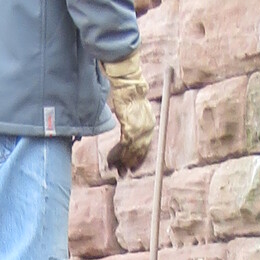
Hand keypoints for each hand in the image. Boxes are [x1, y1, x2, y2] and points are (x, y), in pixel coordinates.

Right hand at [102, 54, 155, 173]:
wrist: (129, 85)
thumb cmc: (130, 94)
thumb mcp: (136, 110)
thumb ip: (135, 122)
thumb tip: (130, 129)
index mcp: (150, 126)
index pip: (145, 148)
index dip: (139, 160)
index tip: (133, 168)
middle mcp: (147, 130)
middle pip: (138, 152)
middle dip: (129, 164)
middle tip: (122, 174)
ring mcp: (139, 130)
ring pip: (130, 152)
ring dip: (120, 161)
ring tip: (114, 169)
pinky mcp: (130, 128)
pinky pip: (123, 147)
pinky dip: (116, 154)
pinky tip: (110, 160)